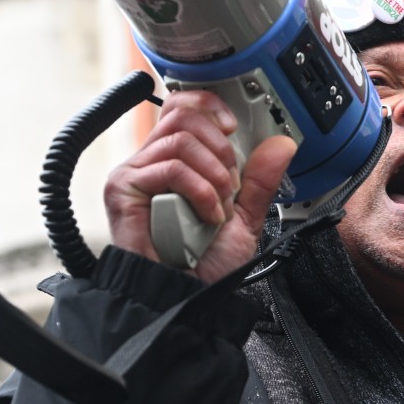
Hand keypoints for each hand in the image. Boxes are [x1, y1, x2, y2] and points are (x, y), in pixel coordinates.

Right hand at [105, 88, 298, 282]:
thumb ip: (260, 181)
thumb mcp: (244, 216)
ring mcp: (135, 173)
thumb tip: (280, 144)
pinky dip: (201, 191)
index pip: (183, 106)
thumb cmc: (203, 265)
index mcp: (176, 160)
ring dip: (214, 175)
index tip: (233, 128)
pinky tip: (207, 216)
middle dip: (221, 147)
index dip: (210, 106)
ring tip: (219, 208)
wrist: (185, 297)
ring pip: (180, 140)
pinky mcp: (123, 189)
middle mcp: (151, 161)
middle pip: (182, 113)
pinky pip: (170, 168)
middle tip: (230, 184)